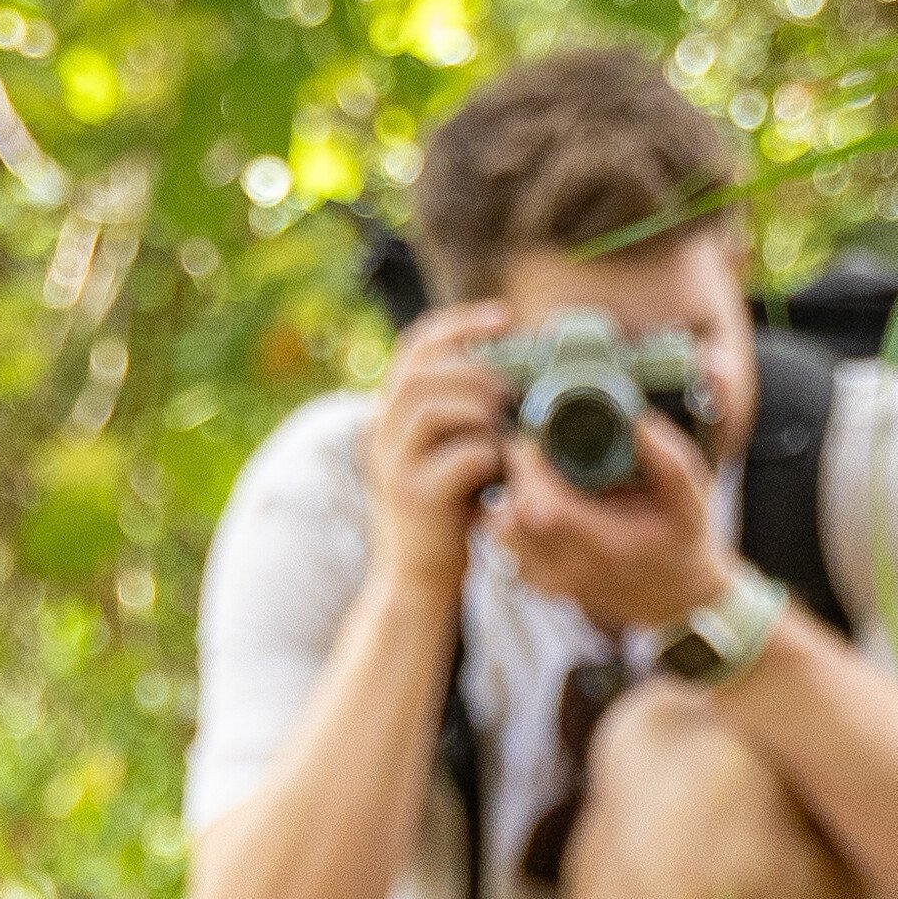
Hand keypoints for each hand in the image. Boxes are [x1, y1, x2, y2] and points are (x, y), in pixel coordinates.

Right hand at [362, 302, 520, 599]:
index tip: (505, 317)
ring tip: (505, 426)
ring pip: (433, 407)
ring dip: (480, 407)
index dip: (459, 324)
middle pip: (420, 372)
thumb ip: (466, 414)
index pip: (414, 347)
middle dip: (473, 369)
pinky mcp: (415, 498)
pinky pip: (461, 457)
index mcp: (391, 414)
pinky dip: (492, 454)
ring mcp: (394, 466)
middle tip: (508, 390)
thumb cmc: (446, 513)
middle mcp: (382, 433)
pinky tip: (504, 468)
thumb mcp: (450, 452)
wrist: (416, 581)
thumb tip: (515, 375)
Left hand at [483, 389, 734, 638]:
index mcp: (606, 545)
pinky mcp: (545, 584)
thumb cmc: (684, 541)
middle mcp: (573, 568)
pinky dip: (511, 522)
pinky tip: (537, 504)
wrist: (679, 600)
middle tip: (542, 453)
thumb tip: (634, 418)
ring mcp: (555, 581)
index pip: (541, 507)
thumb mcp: (691, 496)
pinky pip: (507, 550)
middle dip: (520, 475)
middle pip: (513, 517)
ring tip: (541, 478)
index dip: (530, 465)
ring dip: (512, 497)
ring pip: (503, 534)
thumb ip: (668, 458)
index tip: (542, 438)